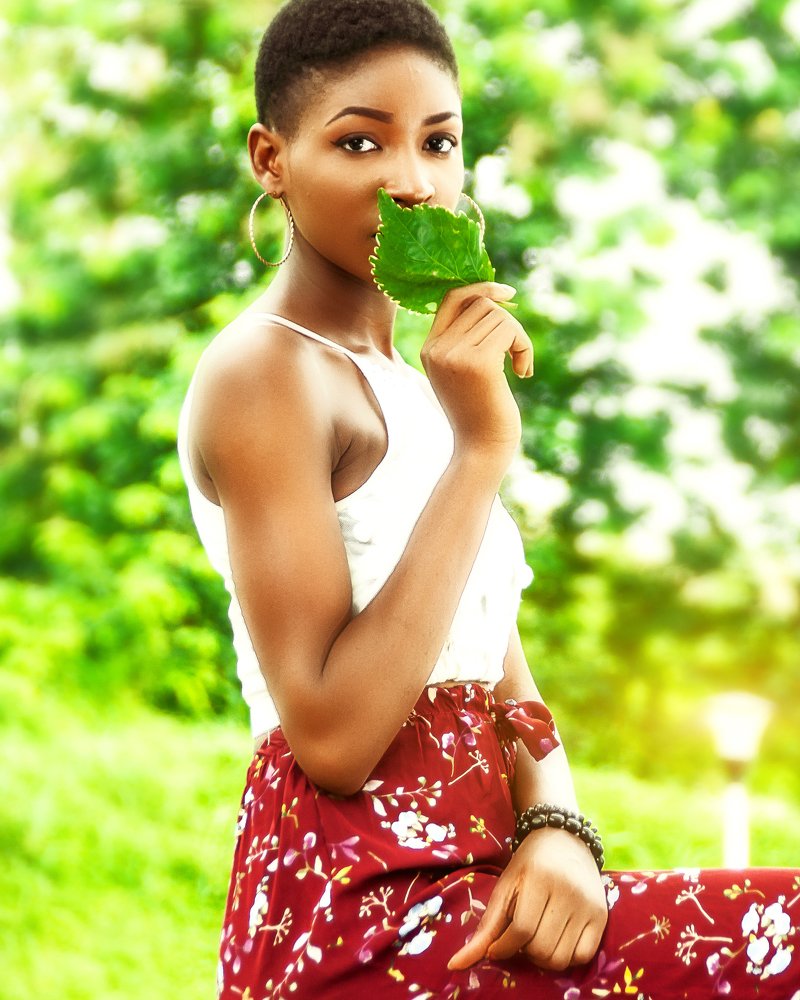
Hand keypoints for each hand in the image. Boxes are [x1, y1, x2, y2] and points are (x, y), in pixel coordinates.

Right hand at [420, 282, 533, 468]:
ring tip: (520, 366)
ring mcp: (454, 355)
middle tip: (518, 355)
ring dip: (519, 337)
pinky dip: (524, 347)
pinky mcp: (477, 363)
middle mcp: (437, 349)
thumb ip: (468, 340)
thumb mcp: (465, 373)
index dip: (482, 289)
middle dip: (509, 323)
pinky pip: (509, 331)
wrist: (481, 450)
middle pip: (482, 304)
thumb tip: (494, 298)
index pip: (453, 298)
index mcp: (429, 349)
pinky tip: (523, 372)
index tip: (509, 293)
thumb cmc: (480, 414)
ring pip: (498, 315)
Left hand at [448, 827, 607, 971]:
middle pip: (542, 948)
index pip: (521, 930)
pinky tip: (556, 939)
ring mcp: (588, 904)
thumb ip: (485, 928)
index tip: (496, 947)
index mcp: (539, 879)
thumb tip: (455, 965)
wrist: (563, 838)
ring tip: (537, 937)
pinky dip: (566, 957)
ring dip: (543, 957)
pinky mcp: (602, 915)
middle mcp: (568, 892)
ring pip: (562, 958)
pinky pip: (583, 956)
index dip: (504, 946)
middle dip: (524, 951)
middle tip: (519, 937)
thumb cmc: (527, 864)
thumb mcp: (504, 888)